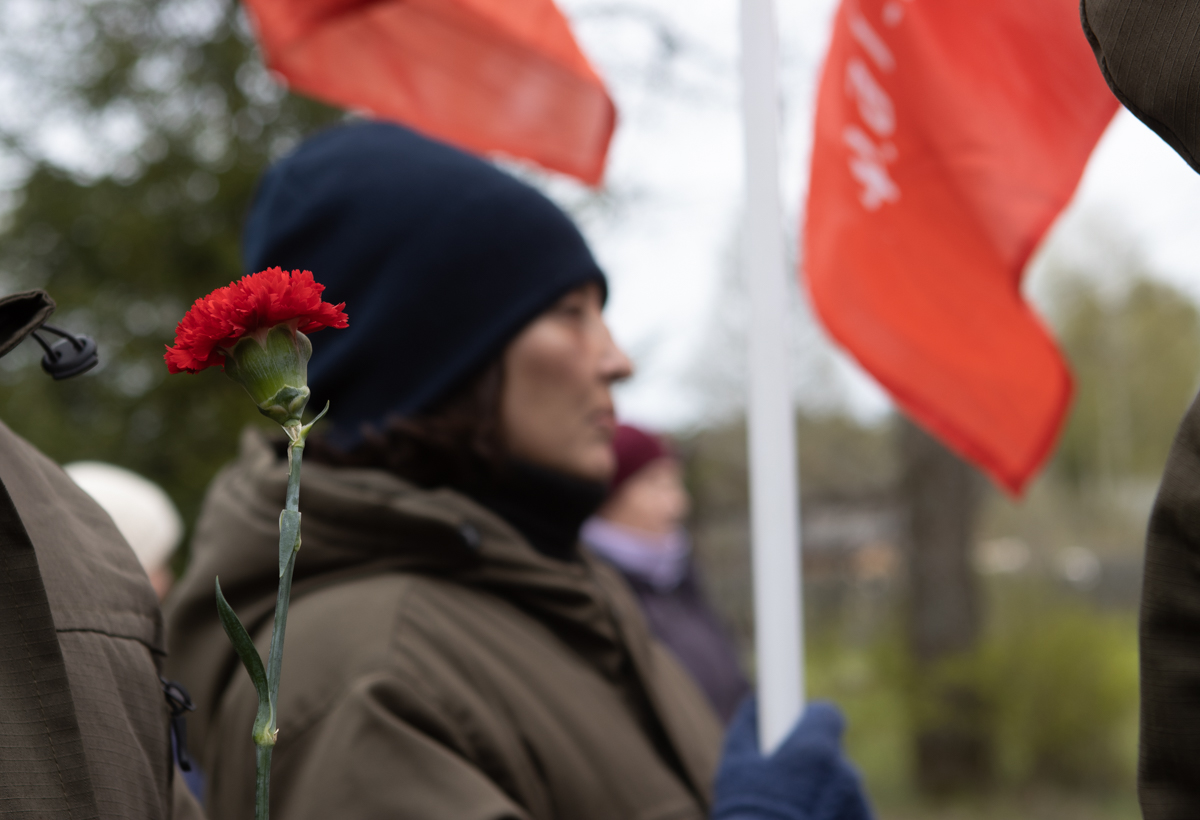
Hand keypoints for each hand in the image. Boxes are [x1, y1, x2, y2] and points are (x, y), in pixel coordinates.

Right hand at [712, 698, 872, 819]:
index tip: (798, 731)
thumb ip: (747, 728)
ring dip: (824, 800)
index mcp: (816, 750)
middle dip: (813, 769)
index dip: (812, 722)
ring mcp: (860, 810)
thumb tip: (754, 703)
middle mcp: (846, 776)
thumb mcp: (734, 770)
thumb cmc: (745, 818)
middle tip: (784, 790)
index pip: (828, 715)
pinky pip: (850, 818)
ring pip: (842, 792)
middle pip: (833, 758)